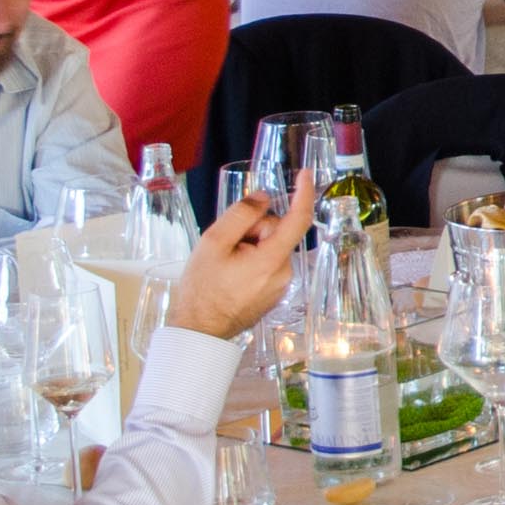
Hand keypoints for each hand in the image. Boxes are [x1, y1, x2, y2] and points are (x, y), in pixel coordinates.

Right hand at [169, 176, 324, 341]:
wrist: (199, 330)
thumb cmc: (202, 289)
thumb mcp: (213, 242)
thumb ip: (241, 215)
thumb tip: (264, 197)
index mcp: (272, 260)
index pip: (298, 220)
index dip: (304, 193)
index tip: (305, 175)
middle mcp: (284, 274)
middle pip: (276, 232)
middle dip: (253, 230)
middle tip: (226, 245)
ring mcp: (281, 286)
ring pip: (271, 248)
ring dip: (251, 247)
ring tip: (226, 263)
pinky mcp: (274, 293)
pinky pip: (268, 264)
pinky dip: (252, 261)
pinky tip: (231, 273)